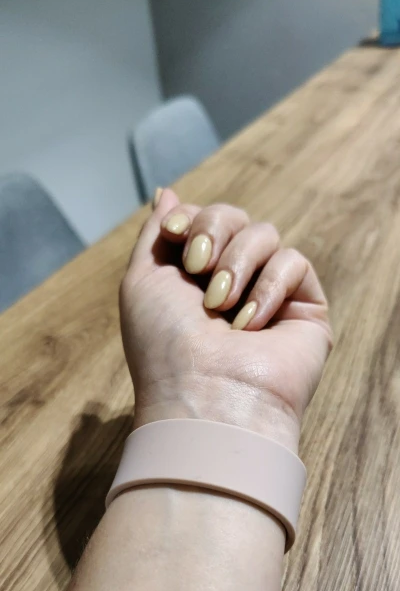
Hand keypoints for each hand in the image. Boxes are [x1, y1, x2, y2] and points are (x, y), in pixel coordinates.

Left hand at [120, 189, 331, 451]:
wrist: (207, 396)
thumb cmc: (166, 346)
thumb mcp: (142, 281)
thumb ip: (157, 234)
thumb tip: (168, 193)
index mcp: (193, 277)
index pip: (203, 218)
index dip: (191, 218)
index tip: (173, 235)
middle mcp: (231, 283)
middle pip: (234, 217)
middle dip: (212, 232)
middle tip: (198, 268)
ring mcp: (269, 295)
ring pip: (264, 234)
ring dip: (236, 264)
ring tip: (220, 305)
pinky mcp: (305, 308)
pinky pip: (294, 262)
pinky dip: (269, 288)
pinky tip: (251, 325)